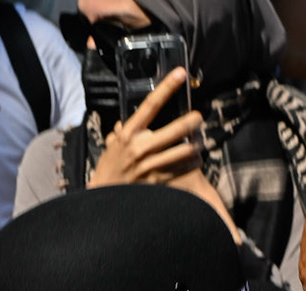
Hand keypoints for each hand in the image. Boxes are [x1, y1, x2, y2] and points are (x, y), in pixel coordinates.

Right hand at [89, 69, 205, 187]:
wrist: (105, 202)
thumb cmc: (109, 171)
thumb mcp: (111, 147)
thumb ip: (120, 133)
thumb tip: (123, 123)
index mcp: (129, 134)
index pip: (151, 105)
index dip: (166, 87)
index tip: (180, 74)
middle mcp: (141, 148)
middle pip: (175, 130)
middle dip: (192, 121)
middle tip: (199, 117)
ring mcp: (152, 166)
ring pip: (184, 151)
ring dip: (196, 145)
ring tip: (200, 141)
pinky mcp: (160, 182)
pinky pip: (183, 169)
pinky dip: (193, 163)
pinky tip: (196, 159)